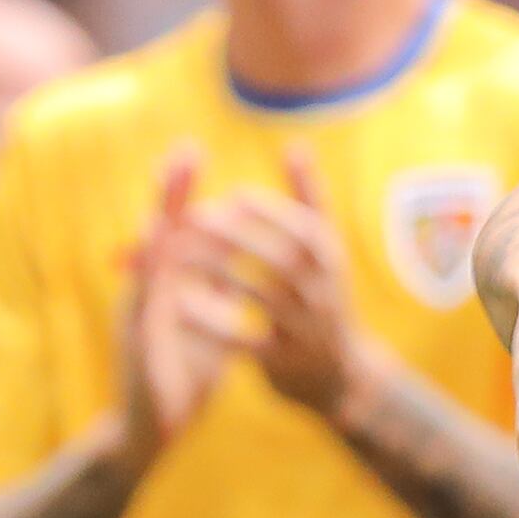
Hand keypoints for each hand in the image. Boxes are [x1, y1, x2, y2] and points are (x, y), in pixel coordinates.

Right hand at [115, 146, 244, 465]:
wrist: (156, 426)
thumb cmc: (182, 369)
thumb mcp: (208, 317)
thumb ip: (217, 281)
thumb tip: (236, 244)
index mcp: (168, 284)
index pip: (177, 230)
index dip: (182, 194)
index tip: (190, 151)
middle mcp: (148, 294)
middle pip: (157, 237)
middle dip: (168, 198)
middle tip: (180, 153)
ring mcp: (139, 321)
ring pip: (147, 272)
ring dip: (153, 239)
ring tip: (162, 204)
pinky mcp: (138, 352)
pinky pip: (143, 318)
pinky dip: (147, 293)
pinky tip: (149, 270)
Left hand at [195, 149, 374, 431]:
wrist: (338, 374)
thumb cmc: (322, 296)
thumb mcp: (325, 249)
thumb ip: (309, 198)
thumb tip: (297, 144)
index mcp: (331, 262)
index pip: (307, 229)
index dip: (271, 211)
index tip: (233, 194)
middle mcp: (324, 293)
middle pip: (283, 260)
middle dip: (240, 236)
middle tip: (195, 216)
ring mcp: (305, 329)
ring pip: (262, 297)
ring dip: (221, 274)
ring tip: (180, 257)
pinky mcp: (282, 360)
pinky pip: (246, 341)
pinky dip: (214, 325)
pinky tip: (180, 309)